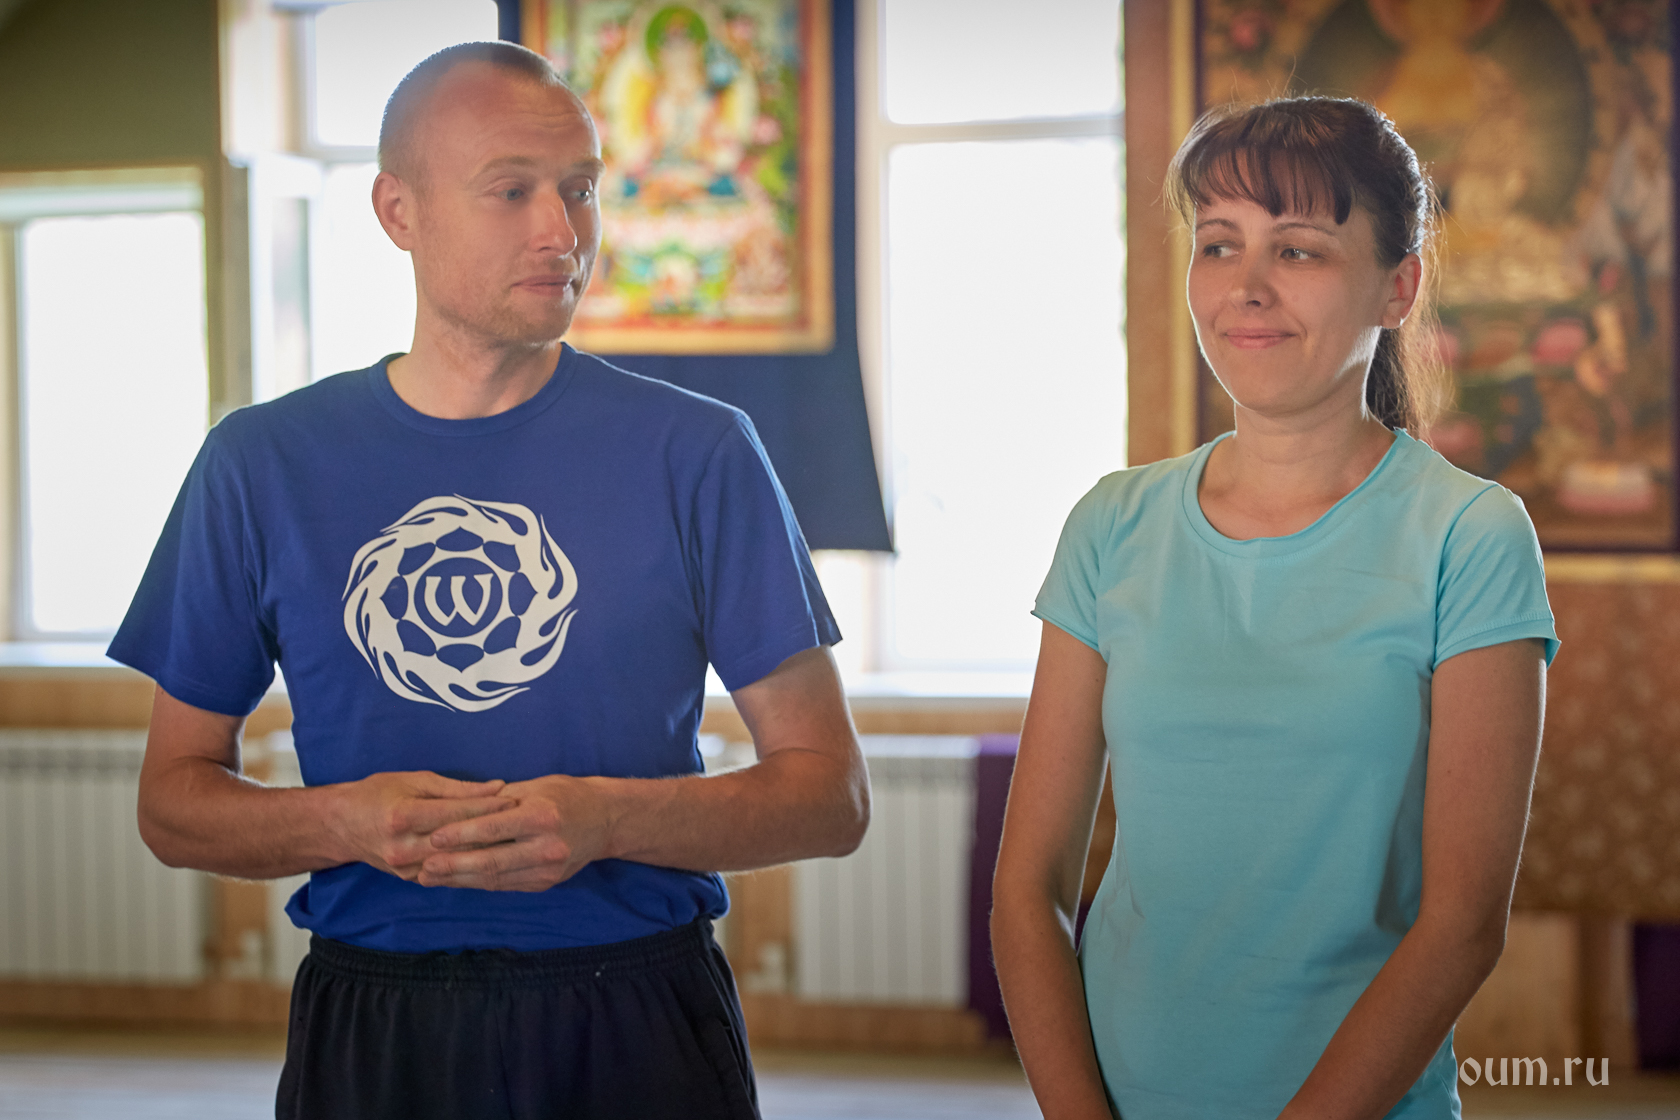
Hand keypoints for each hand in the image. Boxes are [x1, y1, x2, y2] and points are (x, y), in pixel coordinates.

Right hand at [332, 771, 514, 880]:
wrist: (341, 825)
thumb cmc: (377, 793)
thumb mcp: (414, 780)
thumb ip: (457, 788)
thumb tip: (497, 787)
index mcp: (404, 816)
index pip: (455, 813)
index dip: (486, 806)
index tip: (513, 799)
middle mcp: (404, 846)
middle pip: (459, 842)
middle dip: (493, 832)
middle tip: (523, 824)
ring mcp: (406, 868)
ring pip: (456, 862)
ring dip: (487, 852)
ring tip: (515, 842)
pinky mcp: (409, 879)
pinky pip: (447, 873)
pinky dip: (469, 865)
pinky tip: (493, 858)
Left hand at [418, 774, 612, 890]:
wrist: (605, 820)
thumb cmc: (565, 795)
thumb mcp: (534, 787)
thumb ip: (498, 800)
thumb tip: (456, 808)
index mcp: (542, 816)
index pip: (494, 828)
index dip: (461, 835)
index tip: (433, 838)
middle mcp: (547, 847)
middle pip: (492, 861)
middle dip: (453, 866)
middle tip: (423, 867)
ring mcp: (547, 870)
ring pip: (495, 878)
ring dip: (459, 880)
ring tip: (429, 878)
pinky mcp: (545, 884)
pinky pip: (505, 885)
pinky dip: (477, 883)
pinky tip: (456, 880)